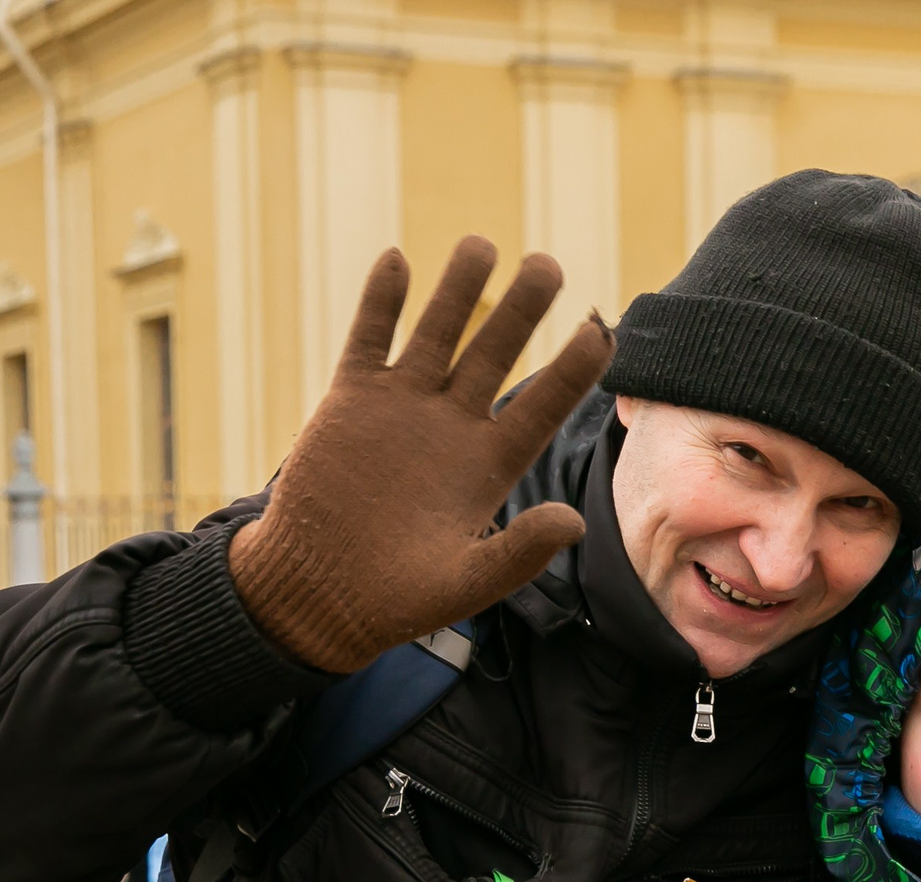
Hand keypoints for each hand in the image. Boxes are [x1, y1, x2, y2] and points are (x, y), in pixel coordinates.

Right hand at [229, 238, 616, 671]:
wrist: (319, 593)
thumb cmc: (397, 599)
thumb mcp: (465, 585)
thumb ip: (519, 553)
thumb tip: (574, 521)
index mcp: (491, 465)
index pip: (543, 404)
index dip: (572, 367)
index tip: (601, 329)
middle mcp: (454, 426)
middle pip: (497, 353)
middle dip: (521, 309)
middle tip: (548, 264)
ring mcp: (403, 408)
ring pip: (438, 333)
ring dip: (459, 290)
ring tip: (482, 243)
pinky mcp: (351, 401)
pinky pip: (369, 340)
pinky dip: (381, 302)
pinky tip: (398, 260)